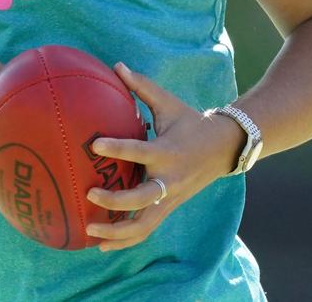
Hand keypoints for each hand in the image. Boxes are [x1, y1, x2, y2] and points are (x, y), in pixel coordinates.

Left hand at [85, 62, 245, 251]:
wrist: (223, 149)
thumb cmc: (189, 121)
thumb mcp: (168, 103)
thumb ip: (142, 86)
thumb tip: (117, 65)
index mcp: (167, 151)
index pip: (139, 152)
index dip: (117, 149)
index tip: (94, 145)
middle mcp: (169, 179)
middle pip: (142, 199)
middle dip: (116, 201)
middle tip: (89, 194)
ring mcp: (170, 198)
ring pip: (144, 225)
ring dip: (117, 232)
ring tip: (89, 233)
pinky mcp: (169, 209)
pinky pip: (146, 229)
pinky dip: (125, 240)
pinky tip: (101, 245)